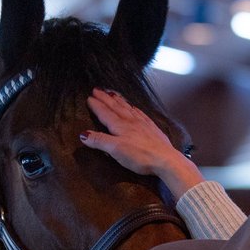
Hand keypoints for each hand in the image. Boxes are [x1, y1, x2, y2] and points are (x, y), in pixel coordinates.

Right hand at [82, 89, 205, 197]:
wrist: (165, 159)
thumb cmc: (140, 156)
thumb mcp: (115, 150)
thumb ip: (99, 141)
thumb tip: (84, 134)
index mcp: (120, 126)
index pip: (105, 113)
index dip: (96, 105)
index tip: (89, 98)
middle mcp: (131, 122)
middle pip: (115, 107)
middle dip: (105, 98)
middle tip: (97, 89)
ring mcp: (143, 124)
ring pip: (128, 108)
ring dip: (119, 100)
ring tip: (112, 93)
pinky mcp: (152, 129)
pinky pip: (140, 114)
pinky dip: (134, 108)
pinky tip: (133, 107)